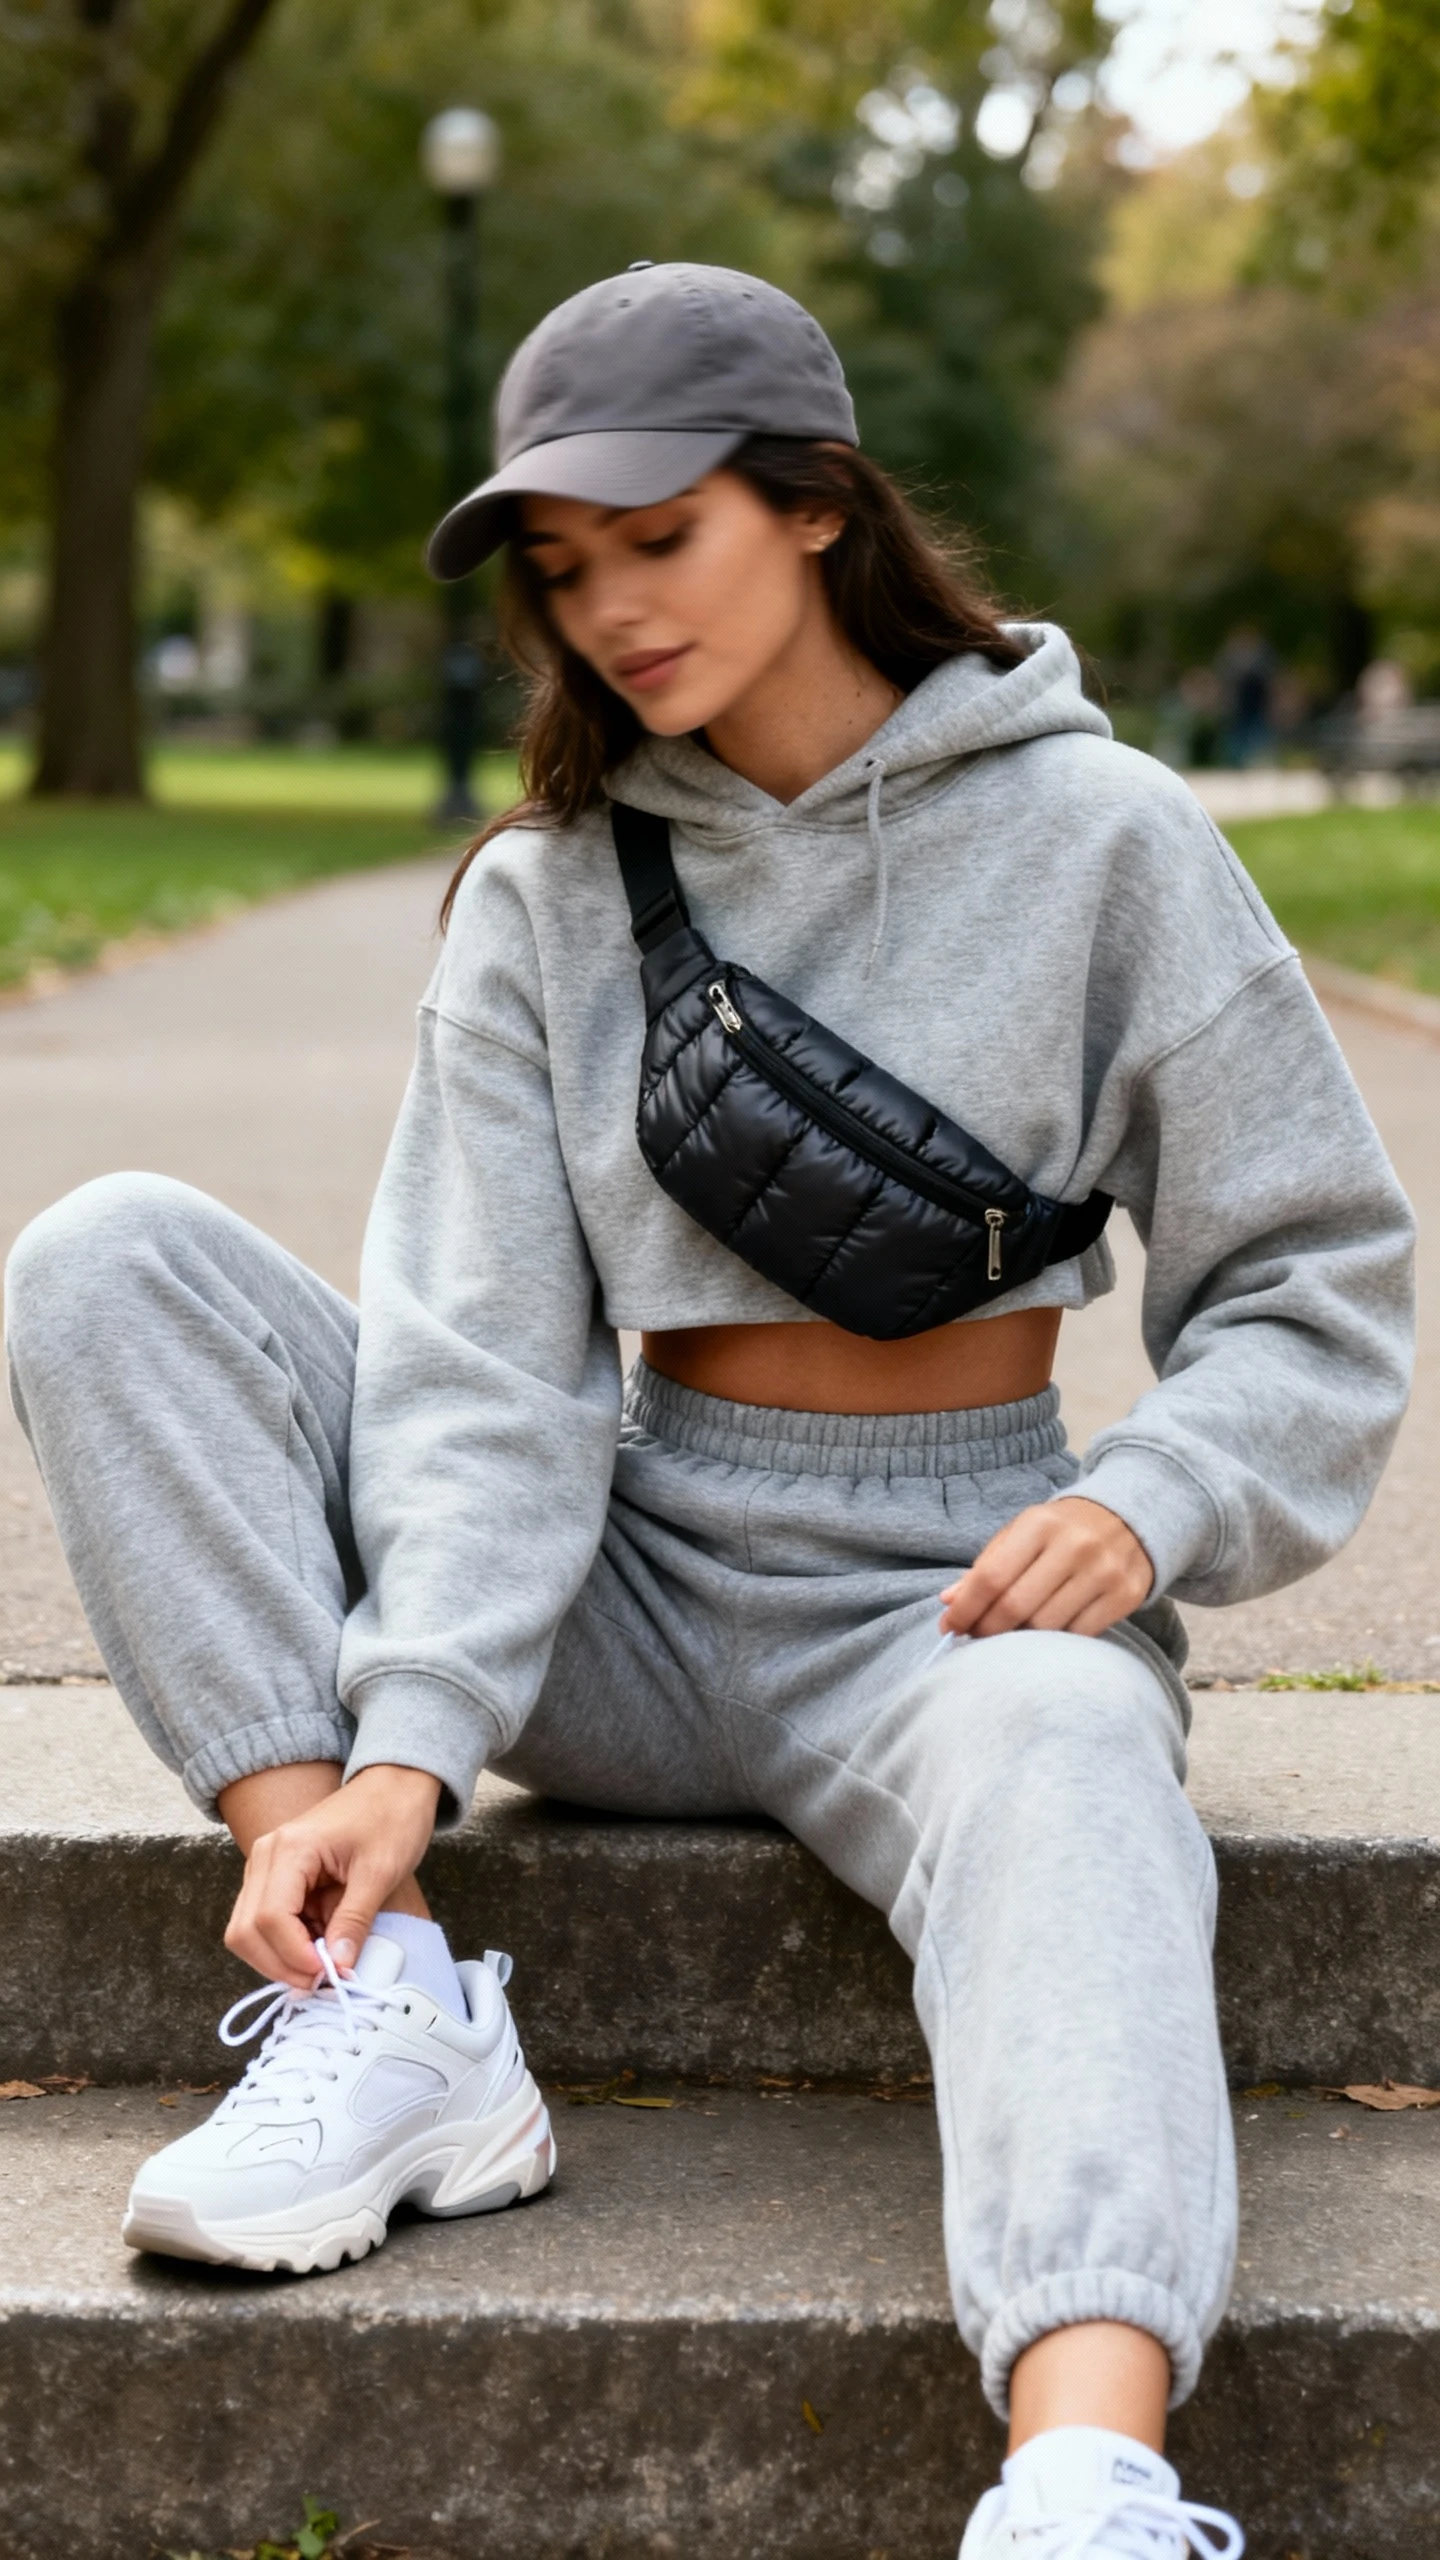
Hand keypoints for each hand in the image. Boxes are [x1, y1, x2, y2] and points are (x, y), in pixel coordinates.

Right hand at [224, 1765, 442, 1991]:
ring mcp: (265, 1865)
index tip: (329, 1973)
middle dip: (279, 1964)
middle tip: (321, 1981)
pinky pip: (265, 1921)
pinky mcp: (275, 1876)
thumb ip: (354, 1921)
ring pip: (247, 1931)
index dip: (294, 1955)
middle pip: (245, 1931)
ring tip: (323, 1965)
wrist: (394, 1785)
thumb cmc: (392, 1818)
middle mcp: (265, 1856)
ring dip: (280, 1957)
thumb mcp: (380, 1872)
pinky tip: (319, 1947)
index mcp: (290, 1849)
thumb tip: (337, 1969)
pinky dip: (286, 1943)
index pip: (269, 1918)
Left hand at [939, 1496, 1153, 1640]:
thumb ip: (988, 1564)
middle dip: (986, 1630)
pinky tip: (1041, 1640)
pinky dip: (1053, 1643)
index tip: (948, 1626)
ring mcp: (1103, 1572)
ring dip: (1017, 1641)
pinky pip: (1078, 1635)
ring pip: (1046, 1627)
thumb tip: (949, 1601)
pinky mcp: (1125, 1595)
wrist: (1131, 1517)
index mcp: (1040, 1525)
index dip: (965, 1609)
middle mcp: (1074, 1546)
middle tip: (973, 1638)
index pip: (991, 1577)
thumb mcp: (1024, 1532)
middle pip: (1016, 1607)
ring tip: (1005, 1639)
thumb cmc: (1064, 1529)